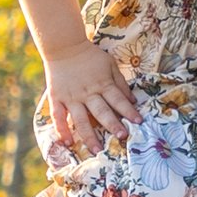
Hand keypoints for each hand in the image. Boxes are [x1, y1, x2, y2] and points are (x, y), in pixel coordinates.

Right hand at [42, 37, 139, 155]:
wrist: (64, 46)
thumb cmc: (90, 56)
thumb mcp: (110, 64)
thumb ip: (121, 83)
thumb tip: (133, 101)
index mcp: (102, 84)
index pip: (118, 100)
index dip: (129, 111)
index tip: (138, 122)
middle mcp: (88, 92)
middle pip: (102, 111)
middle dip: (113, 125)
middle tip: (122, 137)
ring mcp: (71, 97)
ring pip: (81, 119)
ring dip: (89, 136)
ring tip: (97, 150)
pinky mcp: (57, 98)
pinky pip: (58, 116)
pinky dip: (62, 130)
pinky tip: (68, 142)